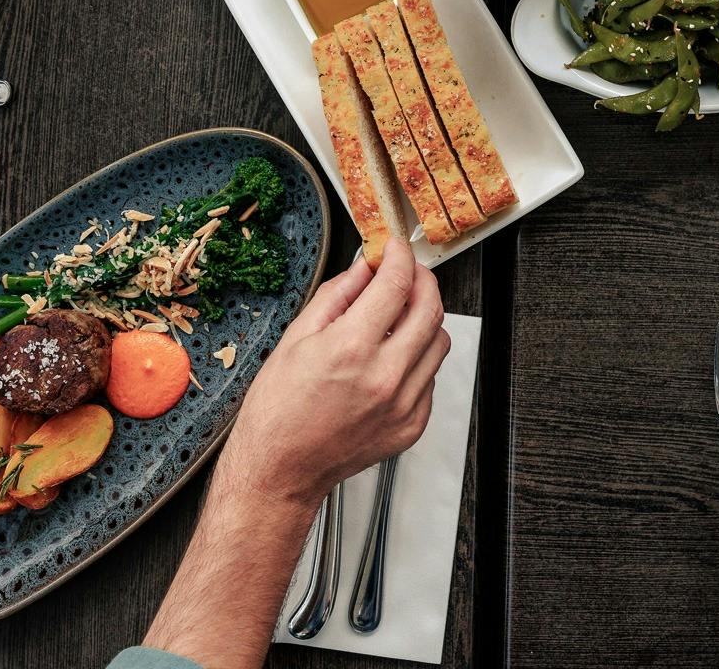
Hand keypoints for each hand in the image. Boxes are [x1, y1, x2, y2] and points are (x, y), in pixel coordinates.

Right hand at [212, 237, 449, 507]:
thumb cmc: (278, 411)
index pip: (396, 283)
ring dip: (424, 318)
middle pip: (431, 308)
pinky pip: (431, 376)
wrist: (281, 469)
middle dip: (422, 279)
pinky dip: (418, 357)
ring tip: (398, 316)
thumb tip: (363, 267)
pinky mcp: (412, 425)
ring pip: (439, 341)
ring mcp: (403, 404)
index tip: (395, 249)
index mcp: (351, 349)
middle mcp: (384, 377)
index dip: (399, 256)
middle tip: (406, 272)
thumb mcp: (296, 338)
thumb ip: (337, 296)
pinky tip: (392, 357)